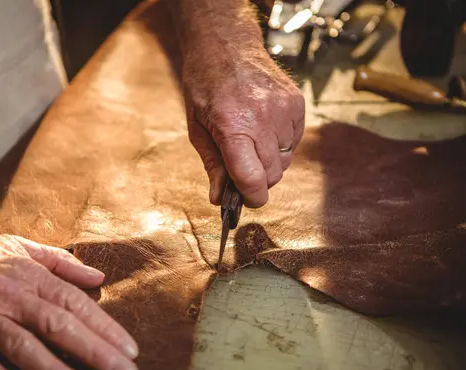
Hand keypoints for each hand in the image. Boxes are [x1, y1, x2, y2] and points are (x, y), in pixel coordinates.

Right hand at [0, 230, 138, 369]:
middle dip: (95, 351)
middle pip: (58, 325)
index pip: (75, 302)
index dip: (105, 326)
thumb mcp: (20, 245)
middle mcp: (10, 296)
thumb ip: (61, 262)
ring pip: (25, 347)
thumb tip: (99, 275)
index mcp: (29, 274)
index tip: (129, 348)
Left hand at [183, 51, 304, 207]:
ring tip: (251, 138)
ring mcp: (283, 109)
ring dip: (269, 160)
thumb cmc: (205, 85)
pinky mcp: (297, 103)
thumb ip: (212, 165)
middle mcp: (262, 118)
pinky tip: (264, 126)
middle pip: (273, 175)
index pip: (253, 179)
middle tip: (242, 166)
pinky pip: (294, 141)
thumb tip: (219, 199)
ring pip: (285, 160)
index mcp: (233, 127)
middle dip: (258, 179)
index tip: (247, 200)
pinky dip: (281, 142)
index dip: (252, 197)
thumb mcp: (197, 127)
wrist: (226, 45)